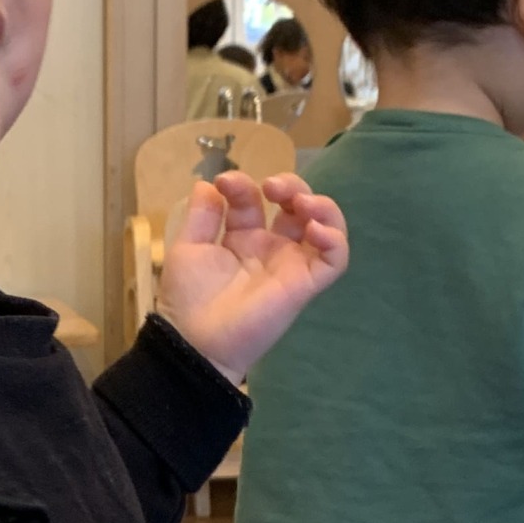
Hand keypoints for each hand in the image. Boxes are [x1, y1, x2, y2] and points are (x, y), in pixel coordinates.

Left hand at [156, 172, 346, 384]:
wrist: (194, 340)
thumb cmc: (187, 298)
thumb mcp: (188, 248)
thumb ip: (201, 216)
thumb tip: (207, 182)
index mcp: (242, 238)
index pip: (254, 200)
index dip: (243, 185)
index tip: (223, 184)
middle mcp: (270, 248)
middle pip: (296, 206)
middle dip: (290, 185)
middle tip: (272, 186)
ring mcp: (290, 264)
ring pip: (325, 227)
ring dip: (321, 205)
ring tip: (301, 202)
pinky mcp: (305, 284)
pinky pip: (335, 260)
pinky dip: (335, 239)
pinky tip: (315, 229)